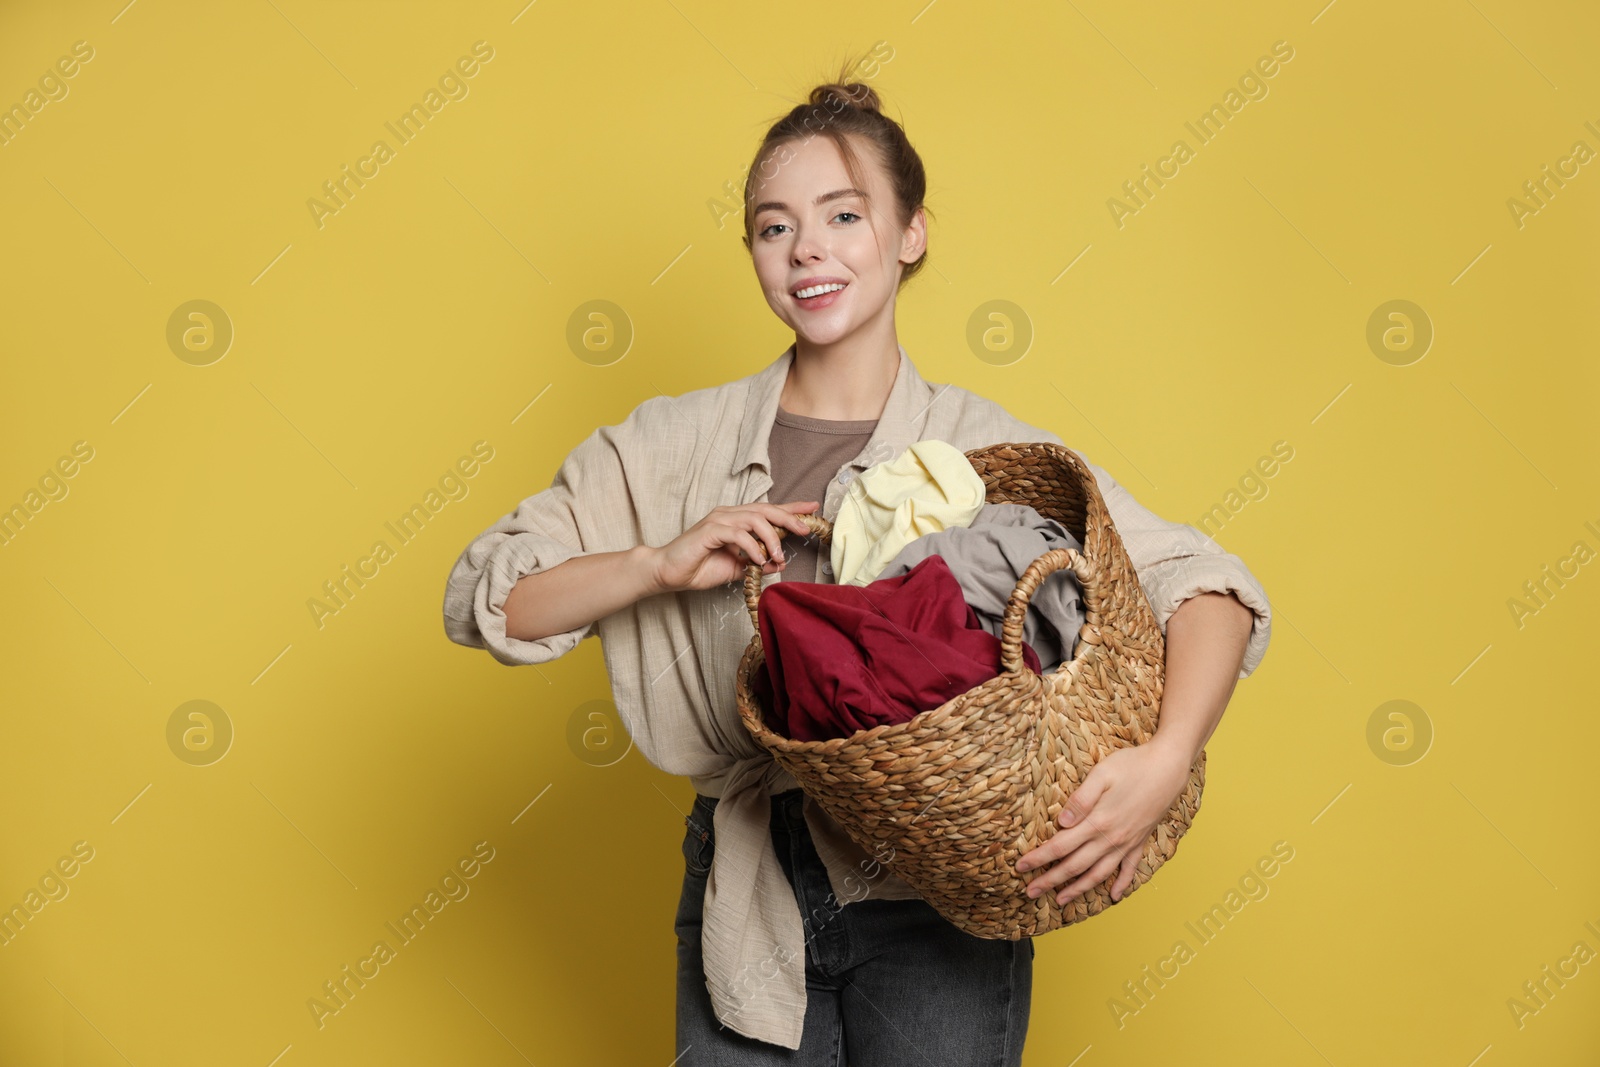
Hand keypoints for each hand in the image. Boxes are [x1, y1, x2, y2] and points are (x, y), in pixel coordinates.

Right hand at [650, 500, 819, 592]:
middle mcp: (728, 515)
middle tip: (805, 529)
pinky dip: (752, 547)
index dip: (791, 508)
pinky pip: (738, 534)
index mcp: (736, 521)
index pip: (768, 510)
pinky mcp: (709, 531)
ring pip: (754, 519)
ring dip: (770, 538)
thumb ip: (757, 564)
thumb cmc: (699, 568)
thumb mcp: (737, 569)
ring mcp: (718, 520)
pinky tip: (757, 560)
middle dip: (788, 518)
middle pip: (765, 509)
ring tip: (777, 556)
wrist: (668, 573)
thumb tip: (780, 564)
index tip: (812, 508)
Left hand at [1014, 740, 1192, 904]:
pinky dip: (1121, 884)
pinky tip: (1114, 896)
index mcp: (1097, 822)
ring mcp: (1126, 843)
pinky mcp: (1140, 841)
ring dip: (1078, 889)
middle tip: (1030, 892)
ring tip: (1061, 900)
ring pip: (1098, 874)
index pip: (1060, 846)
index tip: (1021, 867)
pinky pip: (1129, 869)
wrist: (1168, 768)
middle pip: (1074, 866)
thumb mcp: (1102, 774)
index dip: (1039, 858)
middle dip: (1050, 881)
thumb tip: (1062, 822)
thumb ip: (1081, 799)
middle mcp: (1111, 839)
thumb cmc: (1132, 765)